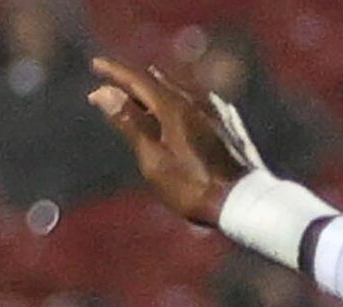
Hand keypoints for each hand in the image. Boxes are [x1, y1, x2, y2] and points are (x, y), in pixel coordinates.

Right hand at [88, 58, 255, 227]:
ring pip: (181, 91)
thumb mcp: (154, 159)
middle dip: (134, 81)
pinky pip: (199, 103)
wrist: (245, 204)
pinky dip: (180, 101)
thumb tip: (103, 92)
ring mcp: (217, 113)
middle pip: (159, 82)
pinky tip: (181, 108)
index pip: (138, 79)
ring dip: (158, 89)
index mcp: (175, 108)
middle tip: (113, 81)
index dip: (115, 71)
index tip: (96, 65)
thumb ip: (129, 123)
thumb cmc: (194, 187)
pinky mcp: (229, 126)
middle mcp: (197, 103)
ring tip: (143, 92)